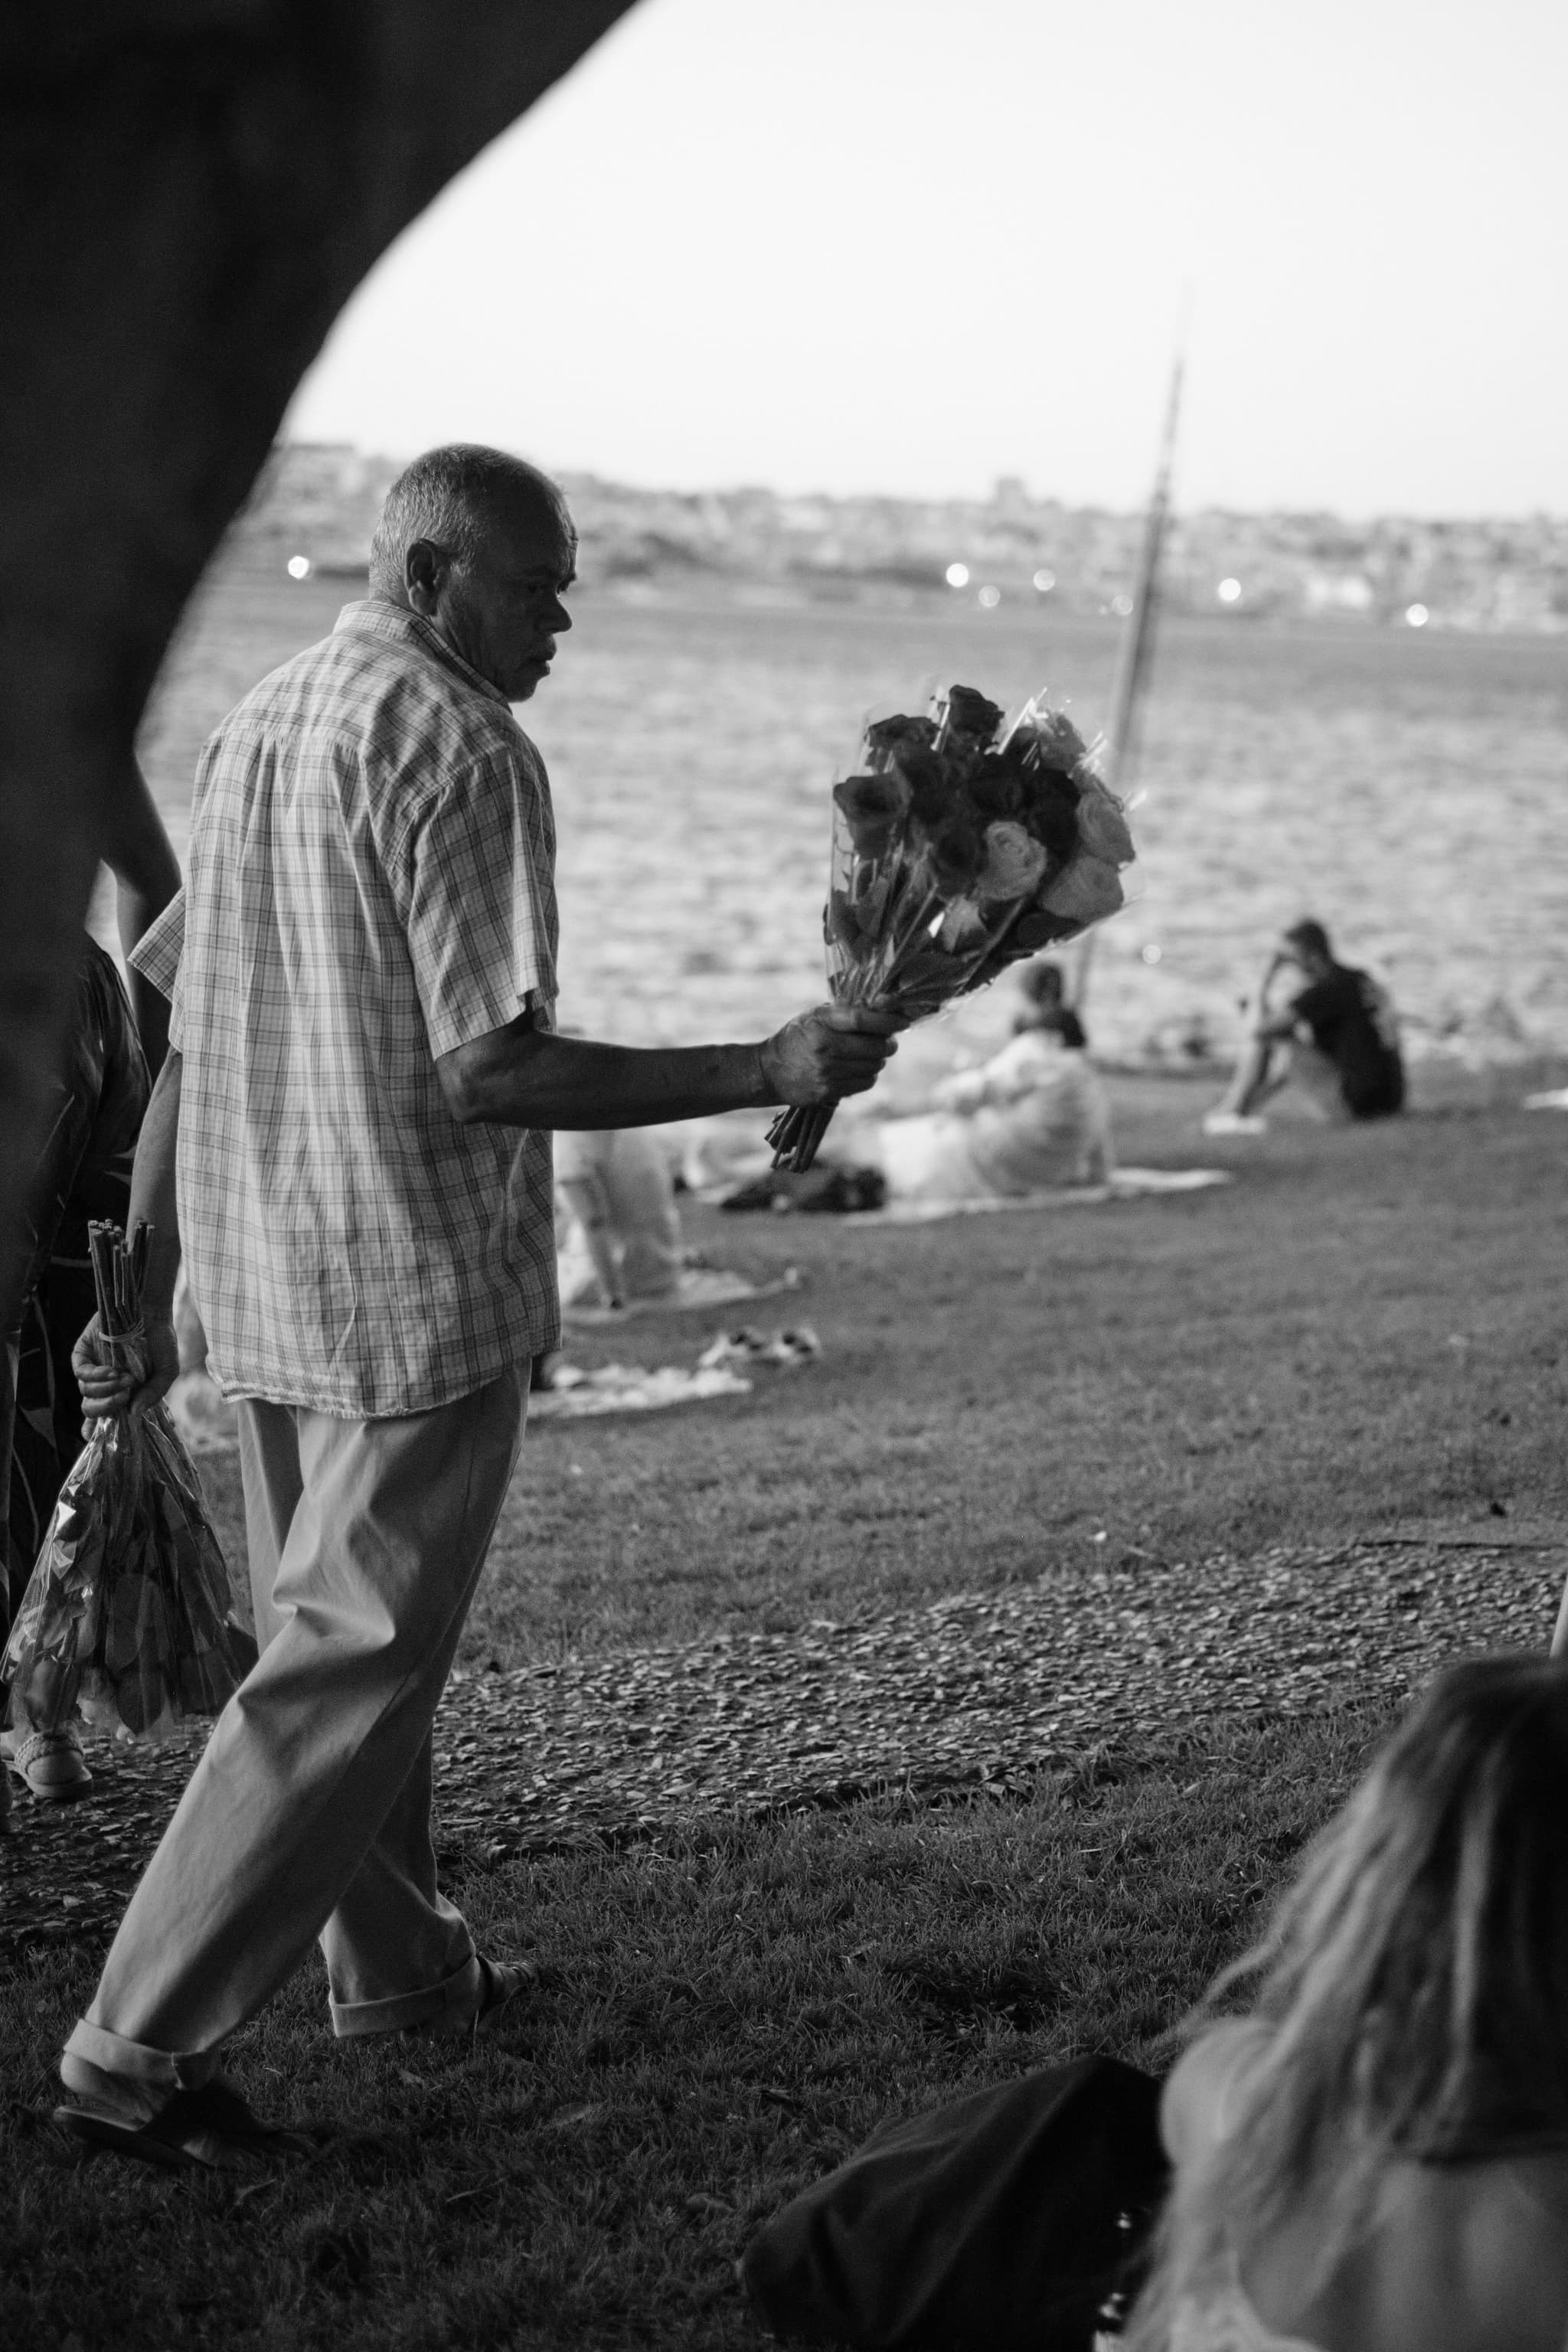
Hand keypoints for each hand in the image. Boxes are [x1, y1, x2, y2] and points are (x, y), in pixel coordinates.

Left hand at [72, 1312, 179, 1433]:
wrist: (153, 1311)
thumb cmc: (161, 1341)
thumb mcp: (167, 1371)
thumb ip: (154, 1394)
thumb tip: (133, 1413)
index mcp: (121, 1393)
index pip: (100, 1417)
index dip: (93, 1430)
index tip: (93, 1437)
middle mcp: (103, 1384)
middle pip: (91, 1410)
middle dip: (106, 1408)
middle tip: (124, 1397)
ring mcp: (93, 1369)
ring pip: (86, 1393)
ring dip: (106, 1389)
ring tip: (124, 1378)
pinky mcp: (83, 1353)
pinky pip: (81, 1373)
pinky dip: (96, 1376)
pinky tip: (112, 1370)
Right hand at [760, 1003, 903, 1105]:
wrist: (768, 1071)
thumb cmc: (798, 1037)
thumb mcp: (816, 1016)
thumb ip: (847, 1011)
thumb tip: (886, 1004)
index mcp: (820, 1022)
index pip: (862, 1019)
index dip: (888, 1020)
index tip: (903, 1021)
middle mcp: (824, 1047)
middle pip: (875, 1046)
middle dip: (888, 1043)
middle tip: (888, 1041)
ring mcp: (826, 1072)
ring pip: (874, 1066)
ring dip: (878, 1060)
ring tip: (869, 1055)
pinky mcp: (828, 1091)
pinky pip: (864, 1083)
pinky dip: (868, 1076)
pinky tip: (857, 1070)